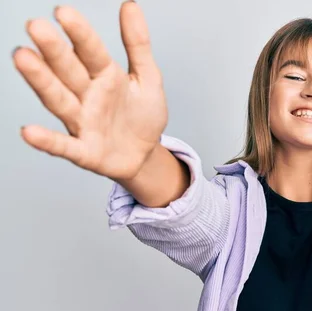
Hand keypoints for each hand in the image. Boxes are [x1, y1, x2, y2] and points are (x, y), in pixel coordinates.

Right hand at [12, 2, 166, 180]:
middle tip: (36, 26)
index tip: (63, 12)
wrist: (145, 155)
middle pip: (68, 71)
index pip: (90, 51)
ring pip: (59, 100)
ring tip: (22, 58)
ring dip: (41, 81)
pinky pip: (64, 146)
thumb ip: (138, 45)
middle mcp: (87, 96)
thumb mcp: (148, 78)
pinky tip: (29, 131)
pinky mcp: (84, 152)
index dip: (80, 33)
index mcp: (105, 76)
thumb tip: (130, 4)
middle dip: (54, 51)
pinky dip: (48, 141)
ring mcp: (83, 123)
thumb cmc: (142, 116)